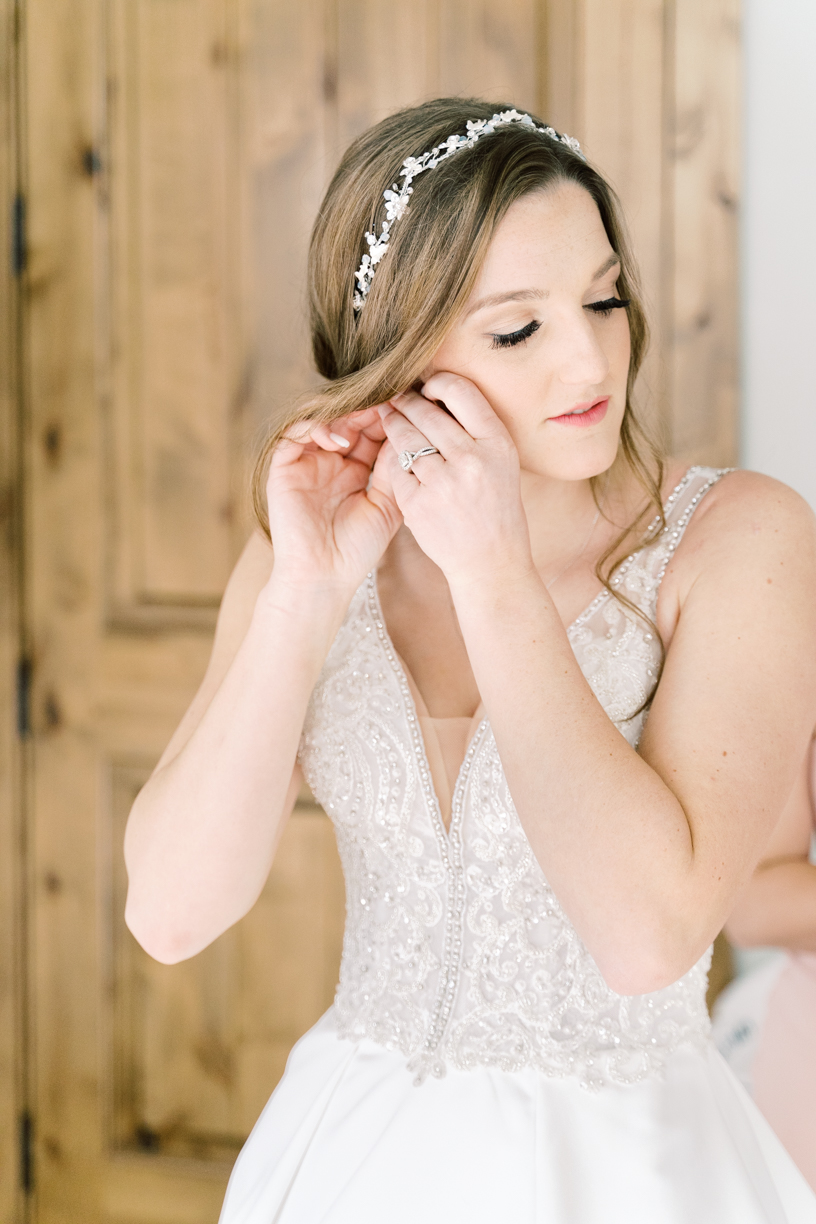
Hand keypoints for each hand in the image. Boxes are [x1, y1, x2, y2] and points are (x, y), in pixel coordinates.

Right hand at [266, 405, 402, 594]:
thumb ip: (394, 469)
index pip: (372, 432)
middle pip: (349, 420)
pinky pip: (295, 434)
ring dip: (346, 413)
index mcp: (356, 470)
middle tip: (390, 401)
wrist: (324, 577)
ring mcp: (307, 463)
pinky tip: (340, 440)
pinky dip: (317, 428)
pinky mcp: (284, 468)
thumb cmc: (357, 549)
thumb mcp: (388, 505)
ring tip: (368, 416)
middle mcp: (331, 462)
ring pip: (323, 419)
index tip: (409, 407)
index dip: (389, 418)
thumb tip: (408, 431)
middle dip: (371, 409)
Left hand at [378, 373, 533, 588]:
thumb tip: (438, 393)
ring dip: (393, 424)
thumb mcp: (502, 463)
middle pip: (427, 412)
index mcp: (497, 444)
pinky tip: (393, 455)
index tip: (427, 386)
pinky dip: (394, 460)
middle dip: (406, 401)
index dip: (438, 382)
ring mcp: (443, 483)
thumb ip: (475, 430)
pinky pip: (397, 469)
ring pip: (405, 437)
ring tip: (388, 417)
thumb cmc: (496, 508)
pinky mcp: (418, 504)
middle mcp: (472, 460)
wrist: (491, 562)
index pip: (461, 391)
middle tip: (395, 396)